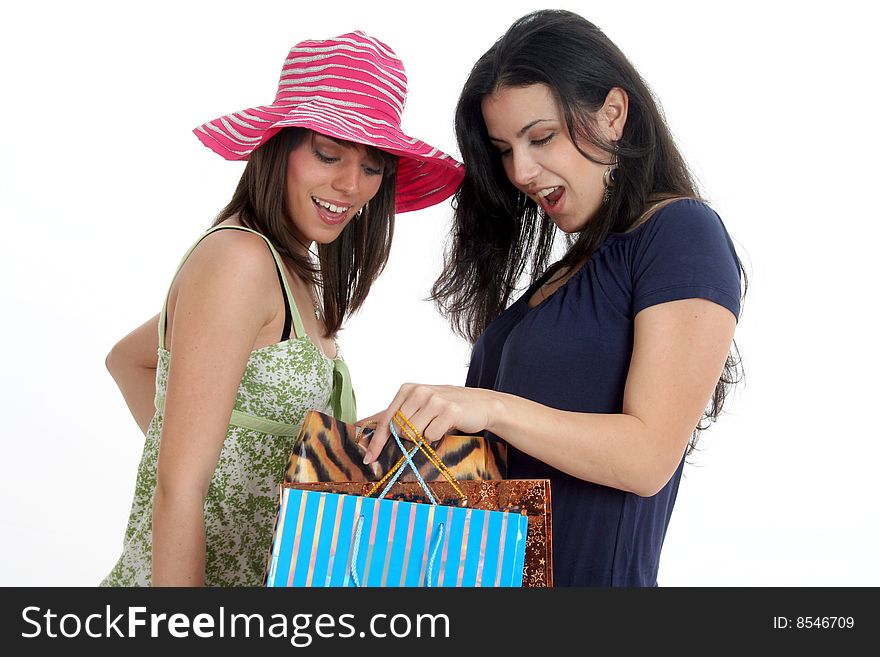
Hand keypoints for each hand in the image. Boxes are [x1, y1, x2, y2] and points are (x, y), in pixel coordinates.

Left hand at [357, 383, 497, 463]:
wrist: (481, 403)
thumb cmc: (446, 408)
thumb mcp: (421, 405)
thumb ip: (398, 415)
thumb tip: (366, 427)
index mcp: (407, 389)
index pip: (386, 419)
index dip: (376, 441)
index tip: (368, 459)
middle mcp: (419, 391)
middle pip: (398, 430)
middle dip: (406, 440)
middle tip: (421, 435)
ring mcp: (434, 400)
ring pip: (413, 434)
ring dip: (423, 438)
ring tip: (435, 427)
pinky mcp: (449, 410)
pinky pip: (431, 436)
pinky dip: (436, 438)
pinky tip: (445, 428)